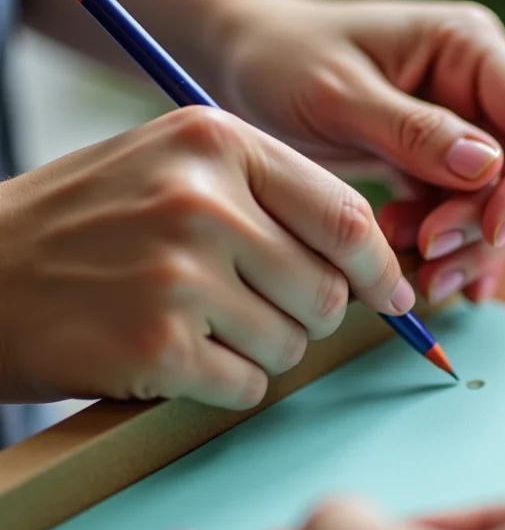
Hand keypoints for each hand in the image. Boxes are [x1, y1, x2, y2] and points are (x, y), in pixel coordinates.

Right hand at [0, 107, 412, 407]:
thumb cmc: (91, 225)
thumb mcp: (176, 168)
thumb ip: (275, 200)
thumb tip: (381, 269)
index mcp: (216, 142)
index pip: (347, 217)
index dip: (379, 269)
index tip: (388, 295)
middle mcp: (201, 201)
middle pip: (328, 291)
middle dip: (307, 316)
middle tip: (247, 310)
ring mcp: (178, 275)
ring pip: (292, 345)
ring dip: (258, 352)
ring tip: (192, 324)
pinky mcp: (157, 346)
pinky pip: (247, 387)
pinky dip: (221, 385)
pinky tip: (170, 355)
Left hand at [209, 0, 504, 304]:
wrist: (239, 66)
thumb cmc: (279, 59)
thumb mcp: (337, 93)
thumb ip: (414, 132)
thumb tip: (488, 168)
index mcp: (471, 50)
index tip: (490, 229)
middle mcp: (482, 90)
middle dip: (492, 228)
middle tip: (430, 257)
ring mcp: (467, 132)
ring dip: (469, 249)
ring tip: (408, 264)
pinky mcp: (443, 169)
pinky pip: (471, 220)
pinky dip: (457, 255)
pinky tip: (434, 280)